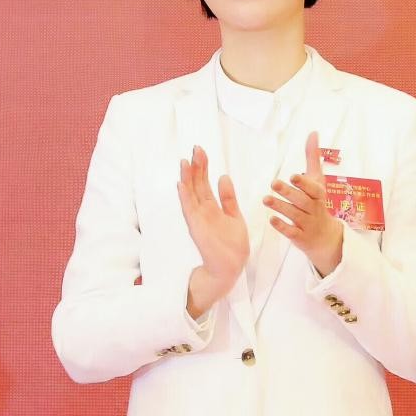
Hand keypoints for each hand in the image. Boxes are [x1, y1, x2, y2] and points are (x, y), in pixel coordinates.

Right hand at [177, 145, 248, 316]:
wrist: (230, 267)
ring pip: (190, 194)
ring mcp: (198, 218)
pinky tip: (181, 184)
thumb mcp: (234, 216)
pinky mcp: (197, 227)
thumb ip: (228, 198)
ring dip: (187, 178)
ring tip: (184, 161)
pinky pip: (189, 209)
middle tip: (195, 148)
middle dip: (195, 167)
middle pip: (196, 184)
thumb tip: (224, 177)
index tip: (201, 151)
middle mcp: (202, 210)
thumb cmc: (231, 245)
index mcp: (211, 207)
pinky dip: (185, 196)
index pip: (204, 183)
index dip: (203, 167)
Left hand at [262, 131, 342, 276]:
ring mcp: (307, 224)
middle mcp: (314, 209)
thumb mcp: (318, 181)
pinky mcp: (300, 237)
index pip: (314, 189)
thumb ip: (313, 158)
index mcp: (318, 195)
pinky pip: (291, 232)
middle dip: (288, 192)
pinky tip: (272, 219)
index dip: (304, 183)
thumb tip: (312, 133)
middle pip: (302, 201)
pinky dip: (282, 226)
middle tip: (273, 183)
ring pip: (295, 215)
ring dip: (280, 207)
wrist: (326, 237)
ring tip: (265, 199)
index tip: (293, 175)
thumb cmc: (317, 203)